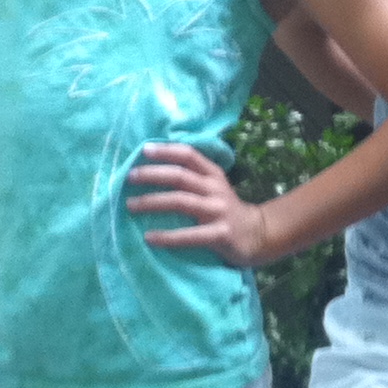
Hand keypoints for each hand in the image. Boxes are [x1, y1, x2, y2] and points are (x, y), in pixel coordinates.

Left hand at [126, 141, 275, 267]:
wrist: (257, 234)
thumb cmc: (225, 209)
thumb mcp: (213, 187)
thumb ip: (191, 177)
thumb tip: (152, 168)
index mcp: (212, 174)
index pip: (188, 155)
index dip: (166, 150)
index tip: (143, 150)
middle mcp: (215, 189)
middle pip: (180, 176)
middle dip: (152, 175)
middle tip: (129, 177)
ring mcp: (218, 211)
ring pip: (181, 202)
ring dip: (152, 202)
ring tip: (131, 205)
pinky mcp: (220, 234)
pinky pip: (190, 236)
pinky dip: (167, 237)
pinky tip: (149, 238)